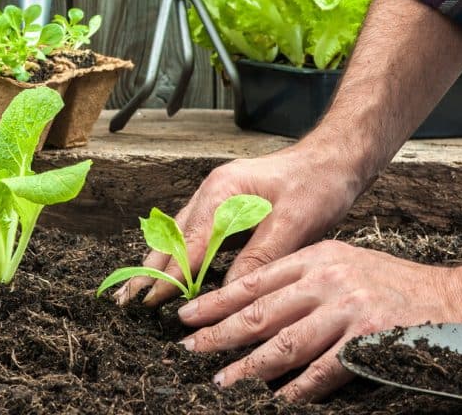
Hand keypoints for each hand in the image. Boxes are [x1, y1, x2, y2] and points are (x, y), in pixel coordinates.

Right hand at [115, 145, 362, 305]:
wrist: (336, 158)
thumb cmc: (318, 184)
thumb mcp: (293, 224)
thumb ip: (258, 257)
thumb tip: (226, 294)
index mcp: (223, 191)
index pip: (188, 243)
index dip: (169, 277)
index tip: (149, 303)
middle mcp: (213, 191)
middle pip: (172, 236)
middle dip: (149, 270)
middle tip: (126, 301)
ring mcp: (218, 196)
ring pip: (178, 234)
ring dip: (159, 263)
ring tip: (137, 291)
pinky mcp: (227, 205)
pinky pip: (194, 232)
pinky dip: (179, 255)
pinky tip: (171, 272)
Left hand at [175, 240, 461, 400]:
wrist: (455, 299)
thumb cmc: (395, 285)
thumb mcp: (345, 263)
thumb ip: (305, 278)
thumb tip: (257, 306)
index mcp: (318, 257)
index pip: (255, 280)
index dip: (218, 300)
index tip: (187, 315)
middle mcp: (328, 279)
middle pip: (262, 311)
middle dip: (220, 332)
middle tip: (190, 349)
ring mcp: (348, 309)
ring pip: (285, 343)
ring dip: (249, 366)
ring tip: (223, 381)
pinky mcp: (369, 340)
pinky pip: (324, 370)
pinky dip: (298, 388)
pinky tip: (278, 400)